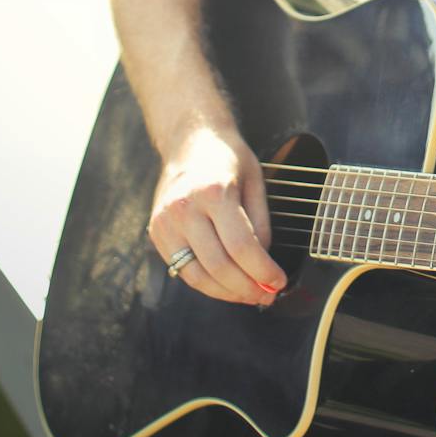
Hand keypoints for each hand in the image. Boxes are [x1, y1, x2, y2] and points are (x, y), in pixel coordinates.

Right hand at [147, 125, 286, 305]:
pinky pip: (182, 270)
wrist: (189, 141)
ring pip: (197, 276)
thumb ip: (261, 224)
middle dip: (247, 288)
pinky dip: (207, 284)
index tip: (279, 281)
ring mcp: (166, 222)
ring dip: (227, 293)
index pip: (241, 246)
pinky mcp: (156, 233)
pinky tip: (226, 285)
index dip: (263, 271)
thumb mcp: (255, 182)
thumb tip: (262, 264)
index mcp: (214, 192)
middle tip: (267, 295)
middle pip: (218, 266)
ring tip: (249, 295)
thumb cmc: (227, 159)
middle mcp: (185, 208)